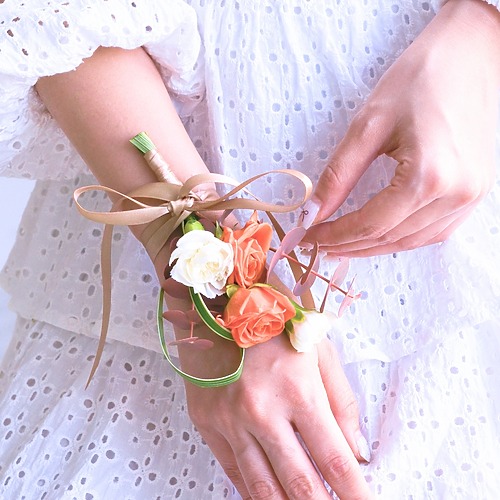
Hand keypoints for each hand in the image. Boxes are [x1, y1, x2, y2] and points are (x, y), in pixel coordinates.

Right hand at [182, 334, 371, 498]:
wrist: (213, 300)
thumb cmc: (272, 318)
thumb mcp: (317, 349)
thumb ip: (341, 402)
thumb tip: (357, 452)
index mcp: (297, 389)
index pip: (334, 458)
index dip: (355, 492)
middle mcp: (261, 411)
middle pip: (299, 482)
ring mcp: (229, 420)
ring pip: (262, 487)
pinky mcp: (206, 421)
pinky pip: (232, 471)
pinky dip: (253, 492)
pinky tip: (269, 498)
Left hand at [303, 0, 499, 256]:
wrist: (469, 55)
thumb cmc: (420, 79)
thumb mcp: (368, 126)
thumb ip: (338, 176)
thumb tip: (312, 213)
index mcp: (429, 176)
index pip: (370, 224)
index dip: (334, 235)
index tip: (306, 236)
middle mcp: (455, 194)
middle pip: (389, 238)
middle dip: (349, 245)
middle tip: (319, 244)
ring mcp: (470, 197)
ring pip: (411, 241)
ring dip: (373, 246)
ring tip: (342, 244)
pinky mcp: (474, 193)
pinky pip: (433, 232)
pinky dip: (401, 238)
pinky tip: (379, 235)